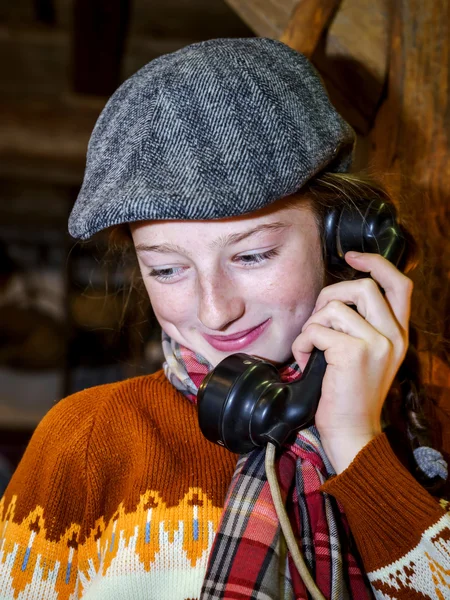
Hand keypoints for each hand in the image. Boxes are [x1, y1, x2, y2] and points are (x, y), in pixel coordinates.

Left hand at [291, 251, 412, 472]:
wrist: (352, 432)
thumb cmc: (350, 393)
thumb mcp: (368, 356)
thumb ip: (362, 325)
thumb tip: (335, 297)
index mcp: (399, 333)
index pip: (400, 283)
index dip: (376, 263)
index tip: (352, 257)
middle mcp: (393, 335)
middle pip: (362, 286)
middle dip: (329, 295)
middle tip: (317, 319)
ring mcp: (376, 343)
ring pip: (334, 307)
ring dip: (312, 324)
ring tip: (309, 346)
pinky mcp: (353, 353)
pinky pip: (316, 330)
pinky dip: (302, 342)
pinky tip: (303, 359)